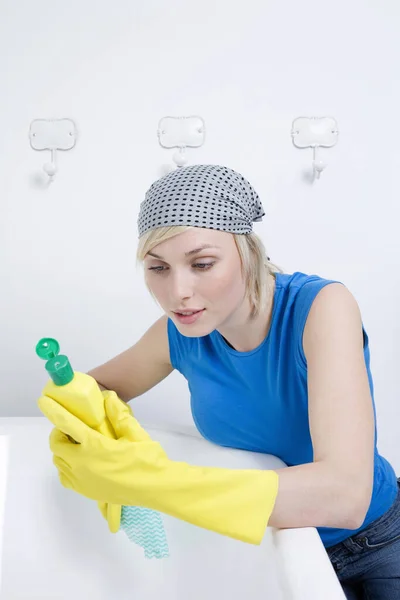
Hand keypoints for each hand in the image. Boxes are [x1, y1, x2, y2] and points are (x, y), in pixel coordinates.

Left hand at [38, 391, 166, 504]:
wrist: (155, 488)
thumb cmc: (146, 459)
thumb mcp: (135, 432)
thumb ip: (119, 414)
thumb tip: (108, 397)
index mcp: (94, 446)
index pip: (67, 424)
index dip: (53, 411)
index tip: (43, 401)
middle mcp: (82, 464)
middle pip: (57, 445)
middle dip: (60, 432)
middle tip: (73, 426)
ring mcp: (82, 480)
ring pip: (59, 461)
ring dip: (63, 449)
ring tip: (77, 443)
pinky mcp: (86, 491)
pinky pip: (65, 476)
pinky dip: (66, 466)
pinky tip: (80, 461)